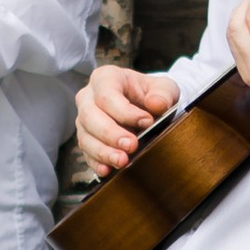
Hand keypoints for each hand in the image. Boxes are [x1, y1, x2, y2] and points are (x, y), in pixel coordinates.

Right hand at [76, 63, 178, 177]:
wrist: (148, 108)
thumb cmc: (153, 94)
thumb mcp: (164, 88)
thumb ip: (163, 94)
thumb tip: (156, 104)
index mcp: (105, 78)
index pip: (107, 95)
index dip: (124, 111)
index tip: (147, 121)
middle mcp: (88, 98)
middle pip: (90, 116)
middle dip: (110, 133)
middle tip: (131, 145)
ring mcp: (84, 120)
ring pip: (85, 137)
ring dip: (103, 151)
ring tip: (122, 161)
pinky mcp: (87, 140)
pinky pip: (86, 153)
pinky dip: (96, 163)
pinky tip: (108, 170)